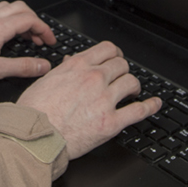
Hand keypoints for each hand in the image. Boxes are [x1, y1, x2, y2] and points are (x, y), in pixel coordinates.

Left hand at [0, 1, 55, 85]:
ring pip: (9, 8)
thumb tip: (42, 66)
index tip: (50, 41)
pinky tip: (5, 32)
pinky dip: (9, 18)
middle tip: (41, 38)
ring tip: (26, 34)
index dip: (45, 29)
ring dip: (22, 18)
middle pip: (22, 9)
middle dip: (36, 22)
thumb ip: (21, 67)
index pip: (30, 20)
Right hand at [17, 42, 159, 157]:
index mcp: (77, 66)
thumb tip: (70, 63)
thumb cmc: (34, 112)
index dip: (115, 53)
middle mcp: (94, 79)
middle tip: (122, 77)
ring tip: (133, 91)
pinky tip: (154, 104)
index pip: (107, 49)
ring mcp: (104, 100)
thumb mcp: (45, 81)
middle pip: (121, 65)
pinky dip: (150, 106)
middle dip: (123, 71)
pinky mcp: (110, 122)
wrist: (33, 137)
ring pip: (131, 82)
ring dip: (134, 86)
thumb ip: (63, 70)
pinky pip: (138, 110)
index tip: (116, 58)